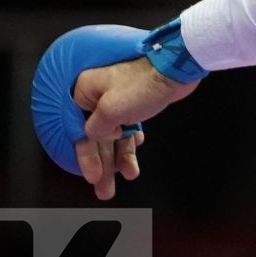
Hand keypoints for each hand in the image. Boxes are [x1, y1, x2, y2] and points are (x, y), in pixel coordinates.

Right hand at [70, 58, 197, 199]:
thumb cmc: (142, 84)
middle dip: (103, 164)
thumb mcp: (111, 110)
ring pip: (115, 135)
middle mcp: (98, 97)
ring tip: (128, 176)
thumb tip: (92, 137)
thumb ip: (96, 128)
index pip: (80, 132)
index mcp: (85, 93)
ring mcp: (117, 100)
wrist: (174, 68)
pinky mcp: (135, 104)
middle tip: (105, 188)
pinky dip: (131, 143)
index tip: (93, 176)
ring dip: (119, 157)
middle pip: (97, 137)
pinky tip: (134, 154)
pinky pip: (128, 129)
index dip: (87, 157)